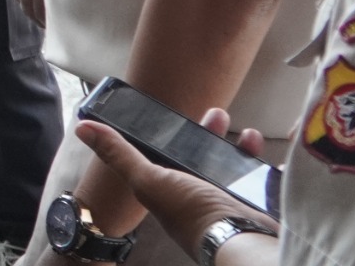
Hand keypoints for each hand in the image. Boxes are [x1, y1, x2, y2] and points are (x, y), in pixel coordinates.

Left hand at [74, 111, 271, 261]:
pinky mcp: (258, 207)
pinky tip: (272, 157)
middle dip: (211, 132)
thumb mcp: (149, 179)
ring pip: (236, 168)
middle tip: (220, 113)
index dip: (177, 133)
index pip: (171, 155)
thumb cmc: (192, 212)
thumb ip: (120, 155)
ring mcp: (231, 203)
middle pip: (206, 157)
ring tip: (249, 134)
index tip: (185, 113)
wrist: (241, 242)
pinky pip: (265, 182)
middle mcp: (200, 196)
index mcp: (173, 188)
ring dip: (240, 147)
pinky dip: (268, 167)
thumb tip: (82, 127)